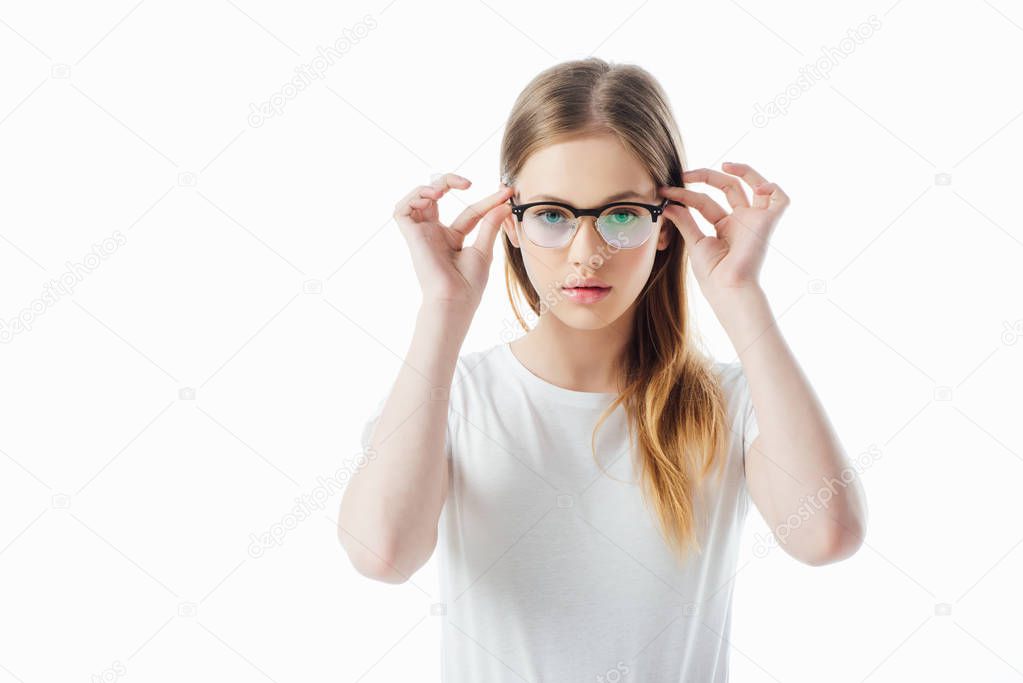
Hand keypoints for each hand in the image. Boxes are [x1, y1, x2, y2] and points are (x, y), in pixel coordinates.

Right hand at [393, 173, 513, 310]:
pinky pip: (401, 210)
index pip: (470, 212)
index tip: (506, 192)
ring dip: (429, 186)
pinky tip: (431, 199)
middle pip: (436, 196)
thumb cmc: (468, 284)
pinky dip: (414, 197)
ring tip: (443, 191)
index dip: (487, 201)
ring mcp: (422, 234)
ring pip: (416, 198)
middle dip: (449, 181)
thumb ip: (490, 224)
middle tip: (468, 183)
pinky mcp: (411, 236)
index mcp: (453, 239)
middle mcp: (435, 233)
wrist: (454, 299)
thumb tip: (504, 204)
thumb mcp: (484, 249)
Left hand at [657, 162, 787, 299]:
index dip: (685, 194)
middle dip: (706, 176)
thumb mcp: (694, 242)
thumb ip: (684, 220)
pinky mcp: (768, 222)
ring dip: (742, 170)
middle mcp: (741, 221)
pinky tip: (756, 184)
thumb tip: (668, 203)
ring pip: (754, 185)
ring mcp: (754, 220)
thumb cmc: (713, 275)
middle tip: (684, 174)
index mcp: (724, 227)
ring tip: (724, 164)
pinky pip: (780, 199)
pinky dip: (773, 187)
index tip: (665, 191)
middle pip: (728, 187)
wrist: (728, 288)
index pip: (705, 202)